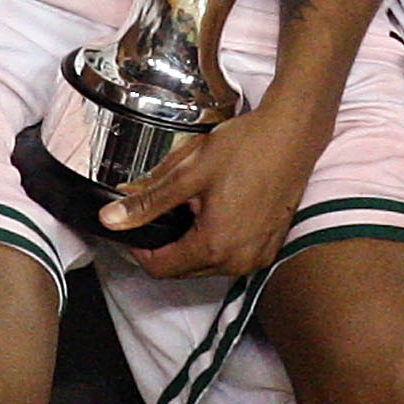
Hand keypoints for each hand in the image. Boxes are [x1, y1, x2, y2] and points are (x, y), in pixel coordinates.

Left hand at [100, 104, 334, 279]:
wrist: (292, 135)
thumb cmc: (248, 148)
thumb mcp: (189, 173)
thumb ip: (148, 202)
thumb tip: (111, 219)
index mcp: (215, 246)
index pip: (161, 268)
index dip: (140, 249)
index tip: (134, 226)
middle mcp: (239, 261)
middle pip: (184, 269)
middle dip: (167, 244)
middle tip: (164, 209)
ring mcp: (257, 256)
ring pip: (208, 264)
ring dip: (193, 242)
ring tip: (194, 204)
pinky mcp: (270, 245)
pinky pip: (232, 255)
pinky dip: (217, 240)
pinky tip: (217, 209)